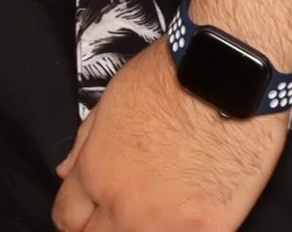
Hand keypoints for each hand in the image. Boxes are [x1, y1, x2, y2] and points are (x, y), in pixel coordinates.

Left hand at [52, 42, 287, 231]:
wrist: (224, 76)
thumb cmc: (172, 77)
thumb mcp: (111, 100)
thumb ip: (85, 144)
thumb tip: (68, 172)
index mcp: (97, 173)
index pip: (67, 218)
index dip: (75, 216)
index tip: (86, 214)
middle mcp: (125, 206)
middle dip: (99, 228)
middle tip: (116, 216)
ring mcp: (168, 224)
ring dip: (139, 230)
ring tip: (155, 212)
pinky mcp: (209, 229)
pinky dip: (181, 231)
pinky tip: (186, 216)